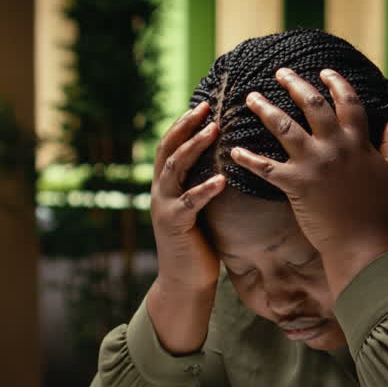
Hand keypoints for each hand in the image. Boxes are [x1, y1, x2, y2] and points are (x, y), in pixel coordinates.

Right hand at [150, 101, 226, 293]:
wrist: (184, 282)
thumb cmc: (198, 244)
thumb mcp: (198, 209)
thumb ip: (202, 185)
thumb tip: (227, 161)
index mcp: (165, 186)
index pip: (169, 146)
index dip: (182, 124)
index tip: (202, 105)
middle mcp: (160, 192)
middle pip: (167, 149)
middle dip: (185, 126)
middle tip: (205, 108)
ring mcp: (164, 207)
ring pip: (174, 168)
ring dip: (193, 147)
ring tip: (213, 131)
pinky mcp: (174, 225)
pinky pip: (189, 202)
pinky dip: (205, 189)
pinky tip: (222, 179)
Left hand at [230, 68, 387, 289]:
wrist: (362, 243)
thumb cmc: (379, 211)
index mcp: (359, 142)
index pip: (348, 102)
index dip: (336, 83)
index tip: (324, 71)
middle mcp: (335, 146)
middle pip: (312, 104)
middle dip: (294, 84)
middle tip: (279, 72)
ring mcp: (314, 163)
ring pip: (284, 126)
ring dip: (265, 109)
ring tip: (251, 98)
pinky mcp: (295, 184)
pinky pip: (265, 167)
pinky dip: (248, 158)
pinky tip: (233, 150)